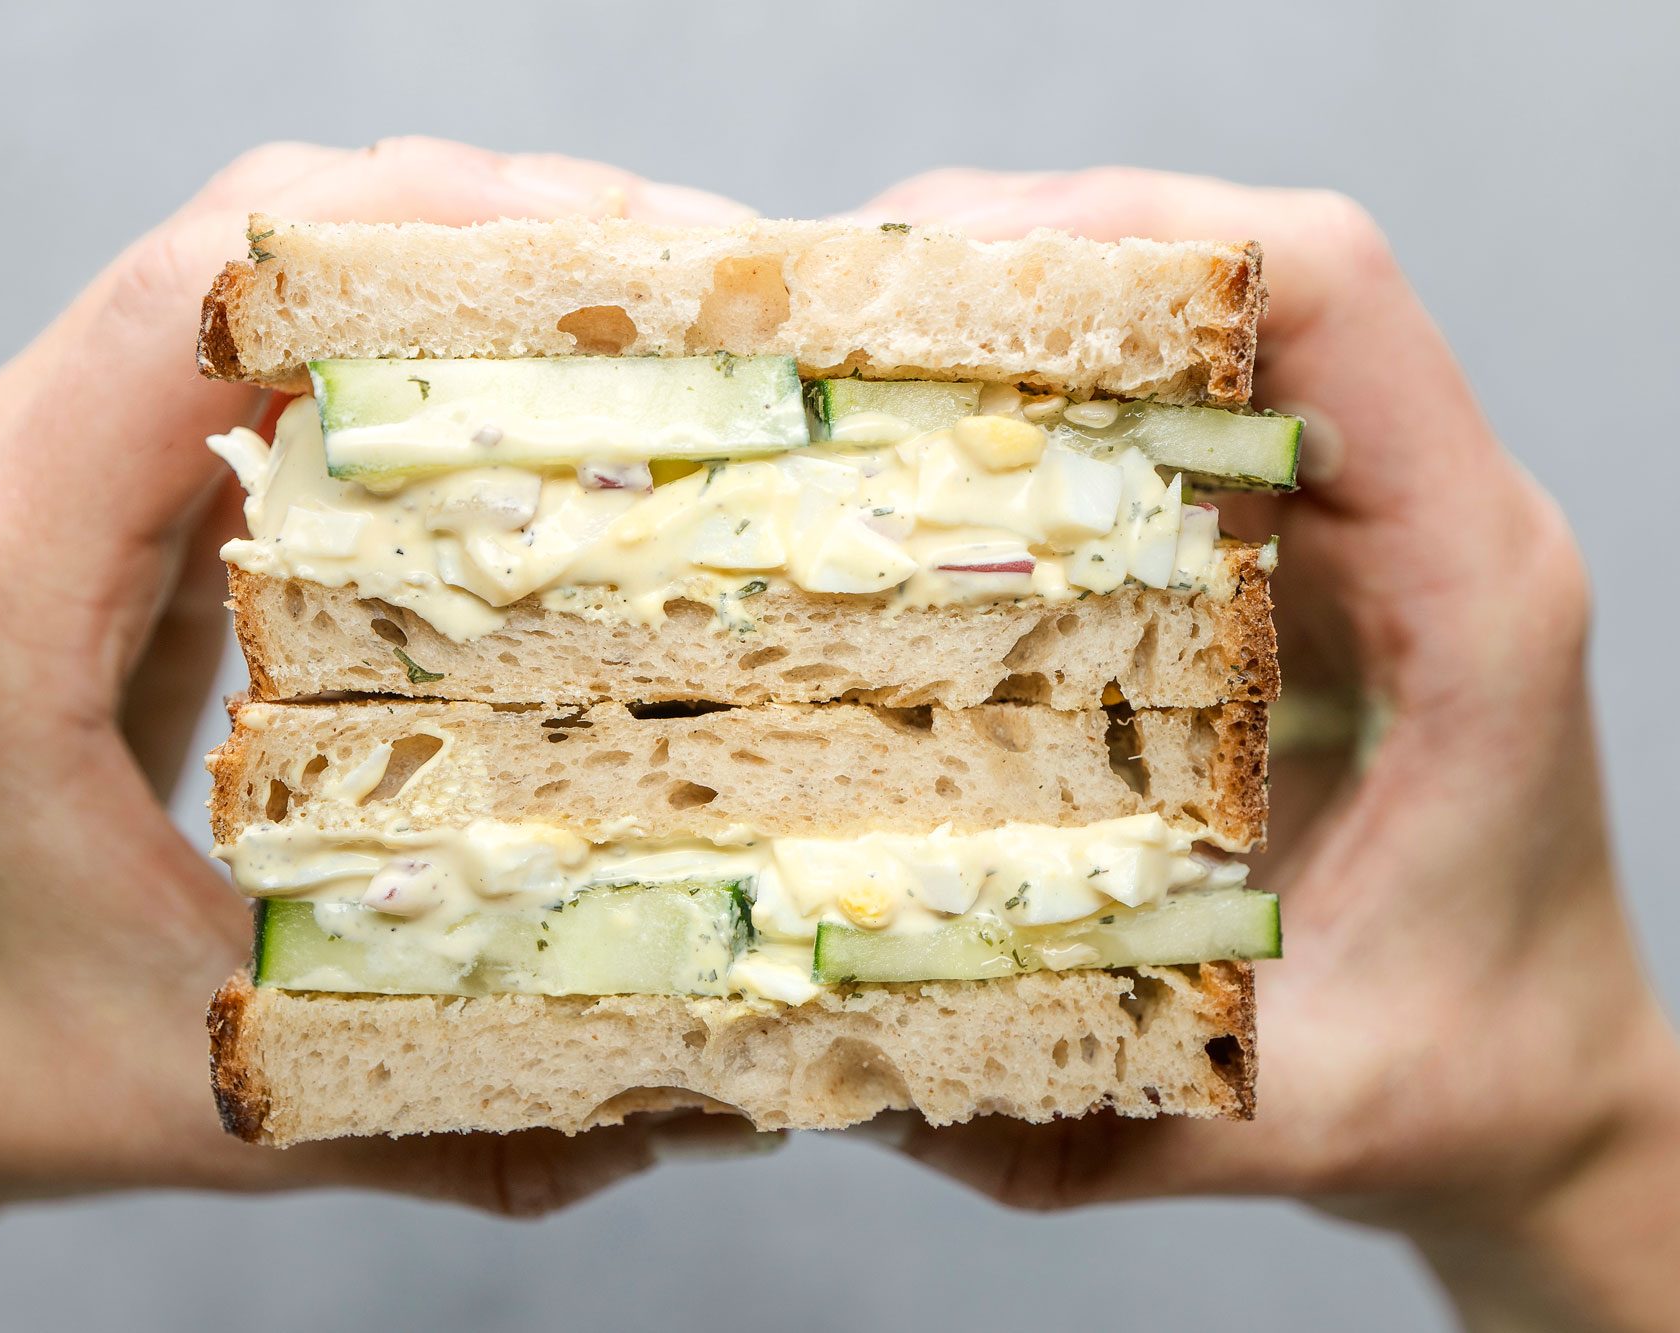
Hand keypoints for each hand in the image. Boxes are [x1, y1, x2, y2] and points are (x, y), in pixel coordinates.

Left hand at [0, 137, 761, 1332]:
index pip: (191, 311)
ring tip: (632, 301)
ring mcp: (33, 470)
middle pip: (234, 235)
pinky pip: (242, 342)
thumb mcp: (244, 1089)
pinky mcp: (88, 492)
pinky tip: (518, 375)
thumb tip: (714, 1110)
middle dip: (474, 221)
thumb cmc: (1, 1067)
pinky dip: (390, 324)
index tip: (620, 249)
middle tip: (687, 273)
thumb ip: (475, 1124)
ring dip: (439, 254)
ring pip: (242, 262)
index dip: (414, 239)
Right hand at [848, 169, 1679, 1330]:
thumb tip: (807, 1066)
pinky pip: (1161, 412)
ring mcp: (1341, 530)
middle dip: (1018, 253)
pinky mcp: (1274, 561)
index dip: (1139, 233)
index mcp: (1463, 586)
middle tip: (825, 304)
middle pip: (1232, 270)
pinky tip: (907, 443)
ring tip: (838, 352)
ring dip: (1012, 309)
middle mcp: (1410, 519)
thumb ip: (1060, 1116)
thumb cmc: (1456, 1082)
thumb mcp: (1261, 1110)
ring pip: (1189, 323)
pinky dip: (1029, 390)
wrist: (1538, 1082)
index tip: (939, 259)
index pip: (1332, 298)